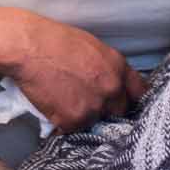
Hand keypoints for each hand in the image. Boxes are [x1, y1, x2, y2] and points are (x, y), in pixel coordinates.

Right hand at [7, 16, 146, 132]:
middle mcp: (111, 89)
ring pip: (95, 121)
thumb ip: (108, 67)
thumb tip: (112, 81)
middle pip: (119, 111)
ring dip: (83, 116)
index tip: (123, 101)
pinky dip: (64, 123)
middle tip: (87, 101)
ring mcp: (94, 107)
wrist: (30, 48)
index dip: (130, 98)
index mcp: (118, 68)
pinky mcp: (73, 120)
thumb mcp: (93, 47)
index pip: (140, 93)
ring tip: (65, 100)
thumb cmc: (56, 40)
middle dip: (107, 109)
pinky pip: (73, 128)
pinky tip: (54, 107)